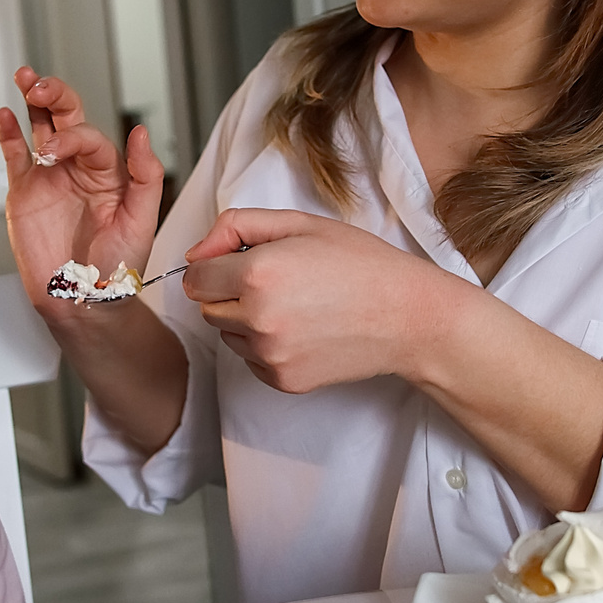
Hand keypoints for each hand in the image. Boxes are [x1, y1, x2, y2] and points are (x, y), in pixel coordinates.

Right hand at [0, 67, 163, 318]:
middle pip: (67, 117)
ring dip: (33, 100)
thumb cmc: (118, 265)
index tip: (56, 150)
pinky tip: (5, 114)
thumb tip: (140, 132)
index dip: (73, 135)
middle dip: (54, 95)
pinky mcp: (24, 192)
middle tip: (39, 85)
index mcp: (109, 171)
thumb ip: (145, 175)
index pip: (90, 137)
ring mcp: (49, 176)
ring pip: (40, 127)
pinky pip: (15, 156)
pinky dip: (8, 134)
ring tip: (25, 76)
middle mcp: (79, 167)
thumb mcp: (142, 221)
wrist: (83, 299)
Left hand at [181, 208, 456, 393]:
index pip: (195, 278)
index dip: (213, 266)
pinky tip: (303, 329)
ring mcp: (270, 354)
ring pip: (228, 335)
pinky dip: (265, 346)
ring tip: (294, 305)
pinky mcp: (283, 379)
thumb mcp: (300, 223)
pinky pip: (251, 360)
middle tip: (274, 281)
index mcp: (258, 273)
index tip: (236, 263)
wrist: (407, 316)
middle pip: (207, 309)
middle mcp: (258, 318)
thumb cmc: (360, 263)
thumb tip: (195, 254)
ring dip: (246, 320)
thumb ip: (237, 226)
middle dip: (228, 293)